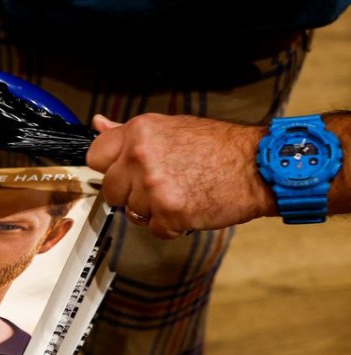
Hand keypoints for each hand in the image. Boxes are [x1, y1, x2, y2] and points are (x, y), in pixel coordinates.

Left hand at [86, 113, 276, 237]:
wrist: (259, 166)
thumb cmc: (221, 147)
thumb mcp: (171, 127)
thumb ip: (129, 132)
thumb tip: (99, 124)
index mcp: (139, 133)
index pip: (95, 155)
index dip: (109, 167)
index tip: (122, 172)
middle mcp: (141, 157)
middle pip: (110, 189)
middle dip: (130, 193)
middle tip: (158, 186)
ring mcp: (154, 186)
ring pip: (132, 212)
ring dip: (152, 211)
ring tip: (179, 193)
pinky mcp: (170, 212)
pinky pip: (155, 229)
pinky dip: (171, 225)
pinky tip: (188, 207)